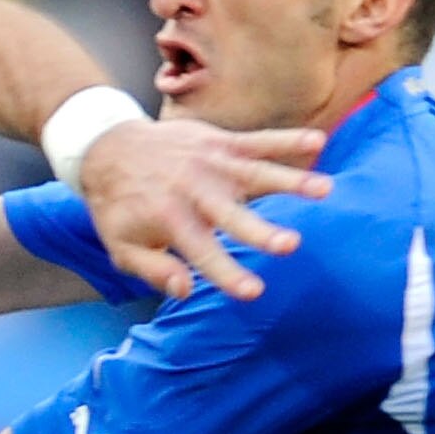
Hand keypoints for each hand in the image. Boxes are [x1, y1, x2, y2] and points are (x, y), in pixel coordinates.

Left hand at [75, 113, 330, 302]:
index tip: (254, 292)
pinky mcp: (221, 143)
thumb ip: (154, 270)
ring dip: (291, 181)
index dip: (228, 273)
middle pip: (233, 215)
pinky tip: (317, 141)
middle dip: (262, 230)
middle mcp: (194, 192)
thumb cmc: (120, 208)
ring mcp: (211, 164)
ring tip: (325, 190)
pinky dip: (287, 141)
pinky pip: (258, 141)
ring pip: (256, 174)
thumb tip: (186, 291)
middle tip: (291, 245)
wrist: (109, 148)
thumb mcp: (122, 248)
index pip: (203, 254)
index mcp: (171, 221)